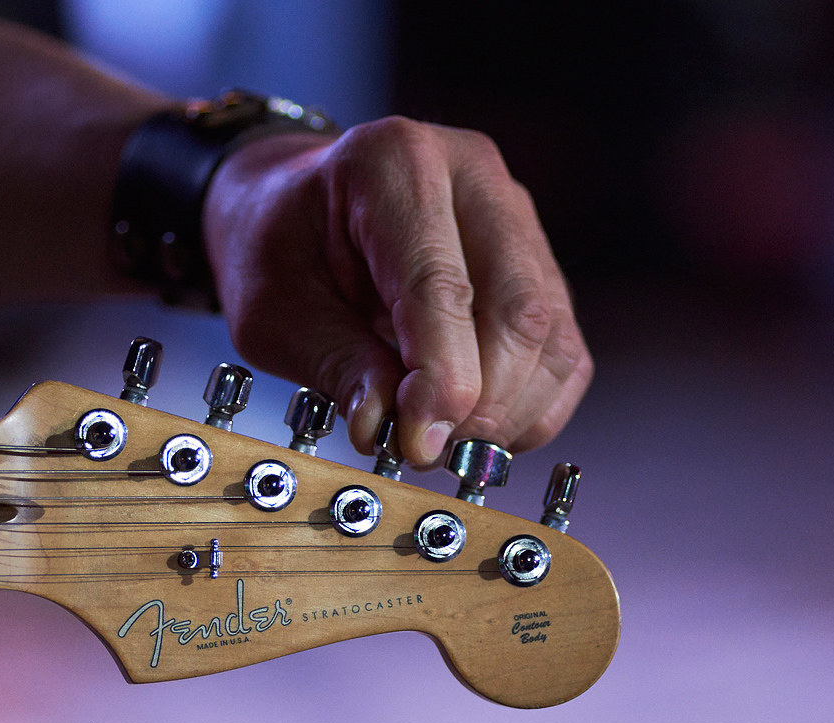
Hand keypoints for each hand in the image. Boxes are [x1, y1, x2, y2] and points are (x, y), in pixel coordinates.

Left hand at [202, 116, 591, 465]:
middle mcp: (472, 175)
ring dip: (507, 412)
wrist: (288, 208)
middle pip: (519, 308)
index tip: (419, 441)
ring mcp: (514, 217)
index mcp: (393, 162)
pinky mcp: (536, 263)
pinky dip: (529, 407)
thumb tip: (387, 426)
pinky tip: (475, 429)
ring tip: (441, 442)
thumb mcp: (271, 310)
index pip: (440, 283)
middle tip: (425, 449)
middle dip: (481, 402)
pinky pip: (562, 352)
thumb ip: (335, 363)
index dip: (439, 377)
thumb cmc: (274, 247)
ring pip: (552, 336)